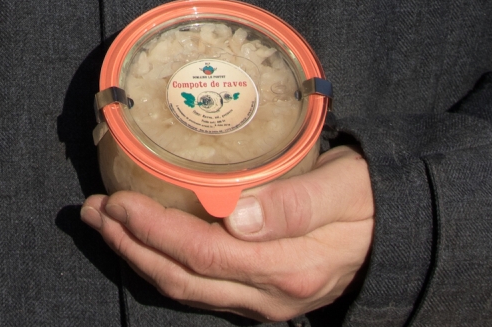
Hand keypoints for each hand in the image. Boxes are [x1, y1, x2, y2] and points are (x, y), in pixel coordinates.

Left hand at [79, 146, 373, 319]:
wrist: (399, 235)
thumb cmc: (371, 199)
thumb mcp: (345, 189)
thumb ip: (296, 202)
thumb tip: (239, 216)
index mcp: (289, 269)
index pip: (202, 254)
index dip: (153, 230)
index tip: (117, 200)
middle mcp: (270, 296)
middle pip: (181, 277)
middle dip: (128, 243)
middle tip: (92, 208)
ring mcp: (263, 303)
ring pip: (185, 288)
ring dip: (137, 255)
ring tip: (103, 222)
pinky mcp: (258, 296)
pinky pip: (199, 287)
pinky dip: (162, 263)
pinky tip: (142, 240)